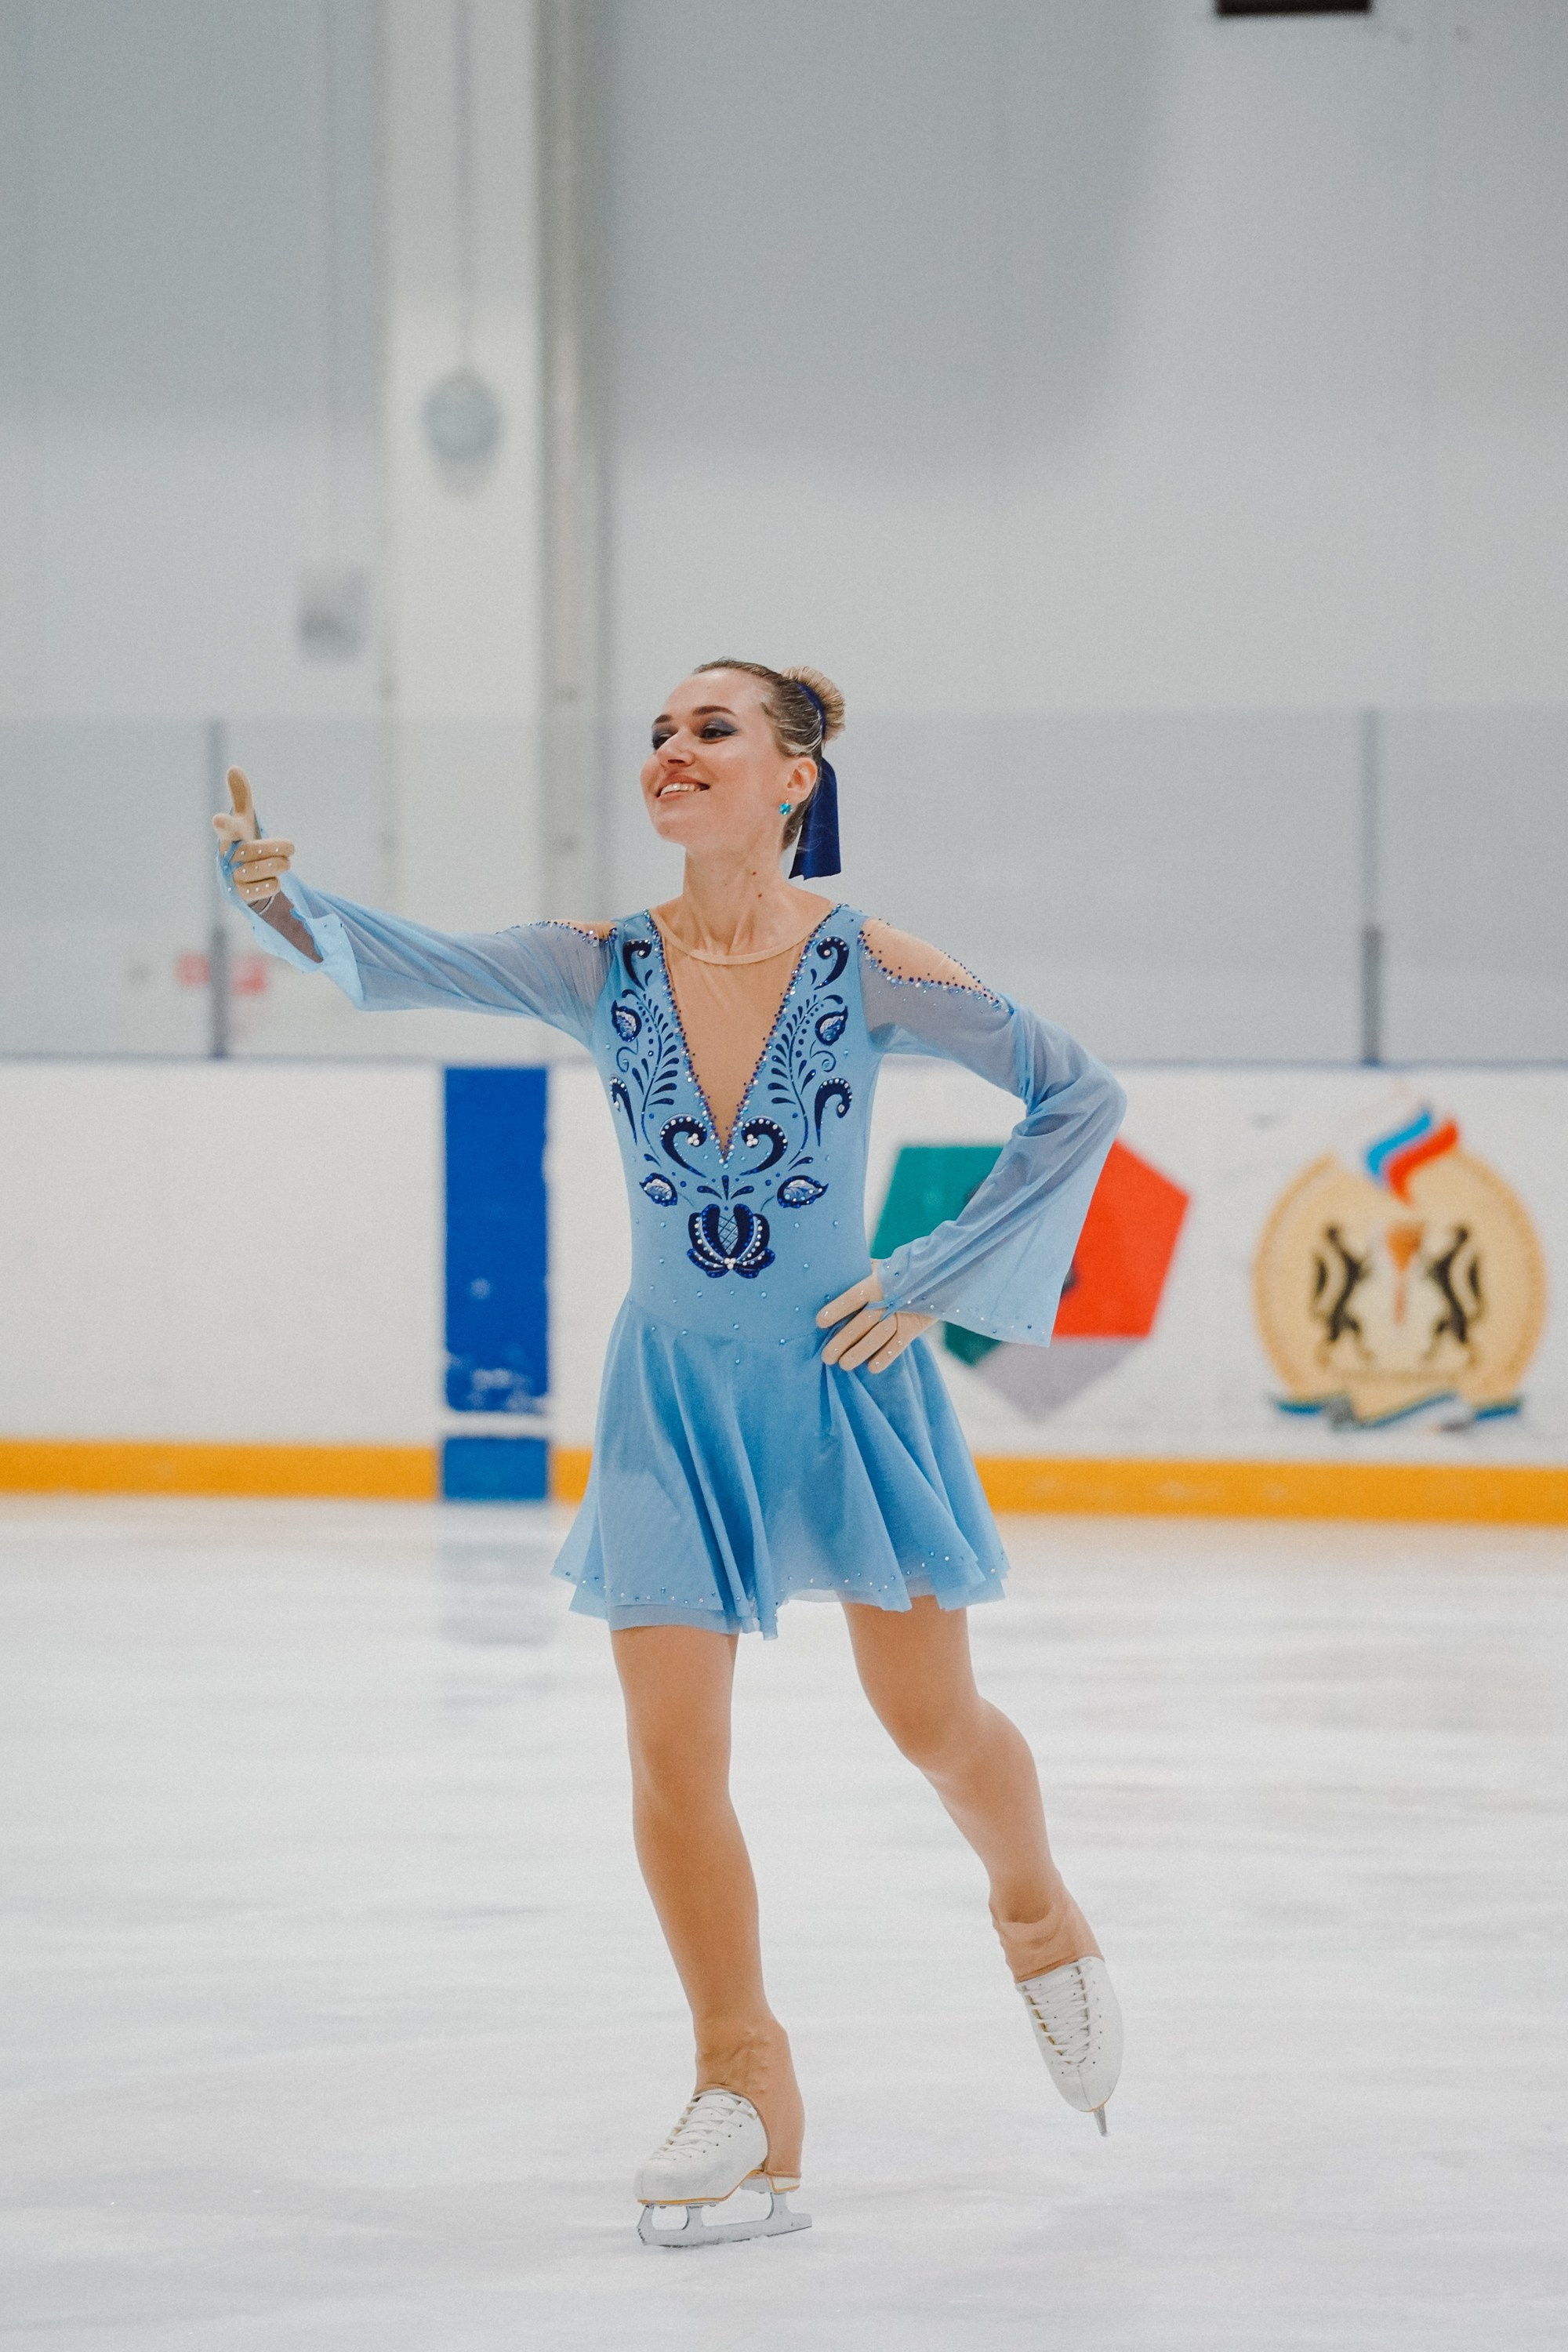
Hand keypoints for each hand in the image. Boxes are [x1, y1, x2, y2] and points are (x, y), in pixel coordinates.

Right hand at [212, 768, 294, 910]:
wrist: (241, 880)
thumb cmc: (244, 844)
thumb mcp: (245, 822)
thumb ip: (241, 797)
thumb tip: (234, 768)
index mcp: (229, 836)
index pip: (227, 828)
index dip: (225, 824)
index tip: (219, 819)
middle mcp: (227, 856)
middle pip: (254, 850)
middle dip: (276, 847)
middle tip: (290, 847)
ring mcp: (232, 876)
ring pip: (262, 870)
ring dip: (278, 865)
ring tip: (284, 863)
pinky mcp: (241, 895)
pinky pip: (265, 888)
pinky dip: (273, 883)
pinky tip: (272, 880)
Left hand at [816, 1270, 936, 1373]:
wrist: (939, 1274)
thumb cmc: (900, 1271)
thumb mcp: (880, 1267)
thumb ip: (860, 1273)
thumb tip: (836, 1275)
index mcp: (876, 1283)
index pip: (853, 1297)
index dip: (837, 1309)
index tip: (820, 1322)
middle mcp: (888, 1300)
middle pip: (862, 1323)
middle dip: (842, 1341)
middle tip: (827, 1357)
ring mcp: (902, 1315)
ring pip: (877, 1337)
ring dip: (859, 1352)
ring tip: (843, 1365)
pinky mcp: (914, 1327)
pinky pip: (898, 1345)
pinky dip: (885, 1357)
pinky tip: (871, 1367)